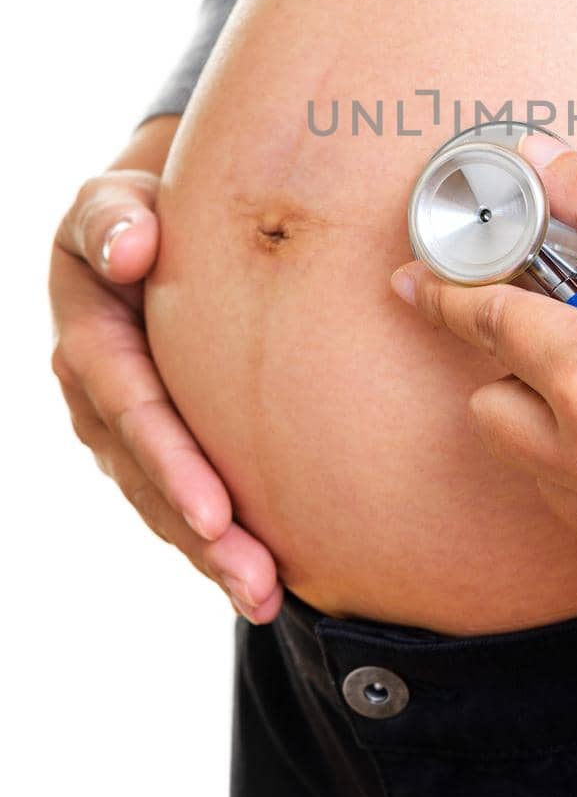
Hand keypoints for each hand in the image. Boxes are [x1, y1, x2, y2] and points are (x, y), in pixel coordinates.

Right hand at [49, 116, 282, 621]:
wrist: (146, 224)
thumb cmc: (140, 208)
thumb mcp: (112, 201)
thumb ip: (112, 220)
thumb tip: (130, 250)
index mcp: (89, 335)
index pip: (132, 407)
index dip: (172, 462)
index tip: (218, 512)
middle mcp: (98, 394)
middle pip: (150, 475)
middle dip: (200, 534)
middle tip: (256, 579)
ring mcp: (123, 426)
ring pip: (164, 501)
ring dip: (213, 554)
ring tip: (267, 596)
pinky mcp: (155, 439)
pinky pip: (182, 495)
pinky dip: (219, 538)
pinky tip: (265, 576)